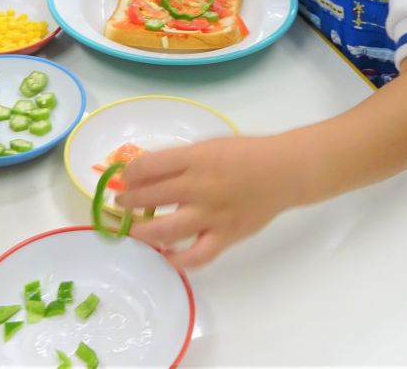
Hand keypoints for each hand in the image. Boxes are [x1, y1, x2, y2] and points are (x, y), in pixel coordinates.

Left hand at [118, 136, 290, 268]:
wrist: (283, 171)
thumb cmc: (243, 153)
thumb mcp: (208, 145)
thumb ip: (179, 159)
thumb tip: (145, 173)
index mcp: (195, 159)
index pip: (148, 166)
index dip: (129, 174)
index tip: (125, 178)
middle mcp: (200, 187)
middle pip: (151, 197)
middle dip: (129, 200)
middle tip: (123, 203)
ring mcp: (212, 215)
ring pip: (166, 230)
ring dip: (142, 231)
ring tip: (133, 230)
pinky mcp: (226, 236)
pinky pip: (197, 256)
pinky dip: (177, 260)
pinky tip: (164, 256)